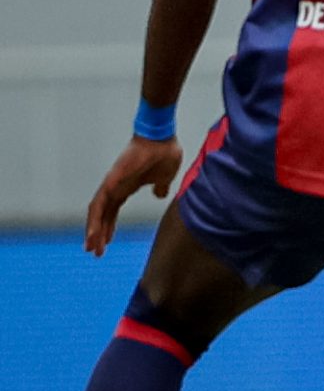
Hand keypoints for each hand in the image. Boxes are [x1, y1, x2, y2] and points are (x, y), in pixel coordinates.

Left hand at [86, 137, 180, 255]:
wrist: (162, 138)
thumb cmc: (164, 153)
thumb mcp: (164, 177)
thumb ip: (160, 187)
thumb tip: (159, 194)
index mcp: (127, 188)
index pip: (113, 212)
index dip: (109, 227)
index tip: (107, 242)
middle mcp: (115, 188)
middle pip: (103, 215)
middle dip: (99, 234)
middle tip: (96, 252)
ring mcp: (111, 185)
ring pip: (97, 213)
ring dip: (94, 231)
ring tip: (93, 249)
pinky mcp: (111, 182)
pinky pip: (98, 205)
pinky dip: (95, 220)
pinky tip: (94, 234)